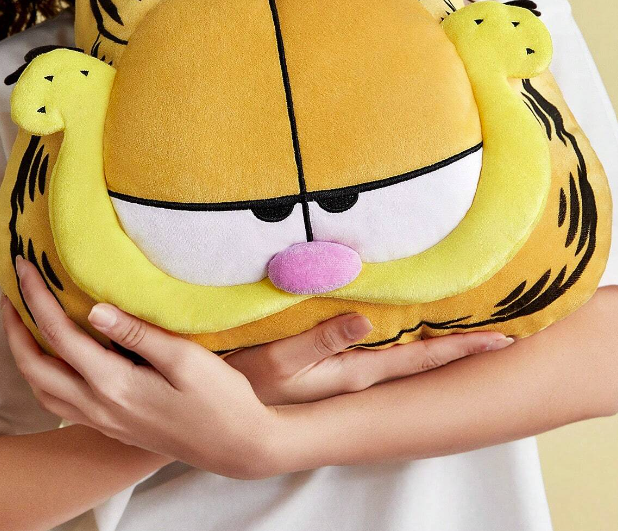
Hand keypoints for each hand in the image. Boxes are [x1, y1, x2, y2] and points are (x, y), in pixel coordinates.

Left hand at [0, 257, 277, 479]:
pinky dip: (44, 374)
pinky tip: (57, 356)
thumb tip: (94, 309)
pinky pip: (60, 402)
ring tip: (23, 321)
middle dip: (15, 328)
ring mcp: (103, 421)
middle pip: (35, 367)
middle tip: (10, 292)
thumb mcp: (184, 359)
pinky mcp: (112, 426)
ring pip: (43, 390)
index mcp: (114, 385)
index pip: (60, 336)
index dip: (37, 298)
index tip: (26, 267)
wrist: (236, 446)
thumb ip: (137, 334)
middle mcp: (99, 407)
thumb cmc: (219, 398)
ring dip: (25, 354)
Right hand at [225, 313, 513, 403]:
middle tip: (503, 335)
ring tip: (470, 331)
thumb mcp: (282, 360)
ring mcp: (348, 374)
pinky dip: (408, 341)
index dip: (461, 349)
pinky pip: (384, 352)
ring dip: (438, 345)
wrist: (224, 407)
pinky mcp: (333, 368)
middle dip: (462, 349)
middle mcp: (361, 376)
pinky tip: (412, 333)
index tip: (502, 340)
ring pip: (406, 357)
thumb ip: (322, 339)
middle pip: (423, 360)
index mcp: (356, 373)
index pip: (422, 359)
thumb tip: (365, 320)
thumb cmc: (250, 383)